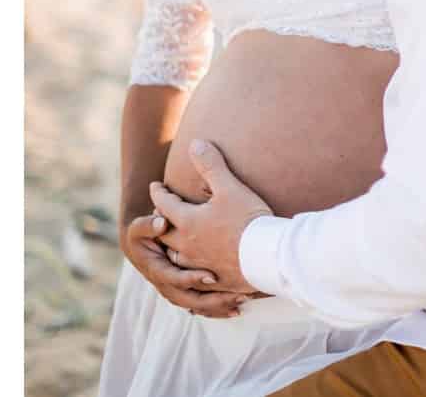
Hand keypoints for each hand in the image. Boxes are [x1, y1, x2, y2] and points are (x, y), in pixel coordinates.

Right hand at [121, 209, 249, 317]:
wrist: (140, 246)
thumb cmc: (142, 233)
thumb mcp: (139, 227)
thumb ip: (148, 225)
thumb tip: (162, 223)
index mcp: (157, 271)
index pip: (175, 279)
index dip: (193, 279)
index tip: (212, 277)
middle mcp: (167, 287)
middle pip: (192, 301)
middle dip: (215, 300)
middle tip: (238, 295)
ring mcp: (176, 293)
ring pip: (199, 307)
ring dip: (221, 307)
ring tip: (243, 300)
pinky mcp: (185, 294)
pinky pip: (203, 307)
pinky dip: (219, 309)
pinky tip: (238, 308)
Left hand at [150, 140, 273, 295]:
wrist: (270, 258)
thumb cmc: (249, 221)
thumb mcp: (230, 187)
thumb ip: (211, 165)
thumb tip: (195, 143)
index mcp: (188, 222)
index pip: (164, 204)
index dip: (158, 192)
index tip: (155, 186)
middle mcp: (188, 246)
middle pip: (164, 234)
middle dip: (160, 222)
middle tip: (160, 214)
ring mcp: (200, 266)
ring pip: (176, 259)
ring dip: (172, 248)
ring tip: (175, 242)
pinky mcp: (215, 281)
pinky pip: (195, 278)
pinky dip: (190, 271)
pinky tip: (195, 271)